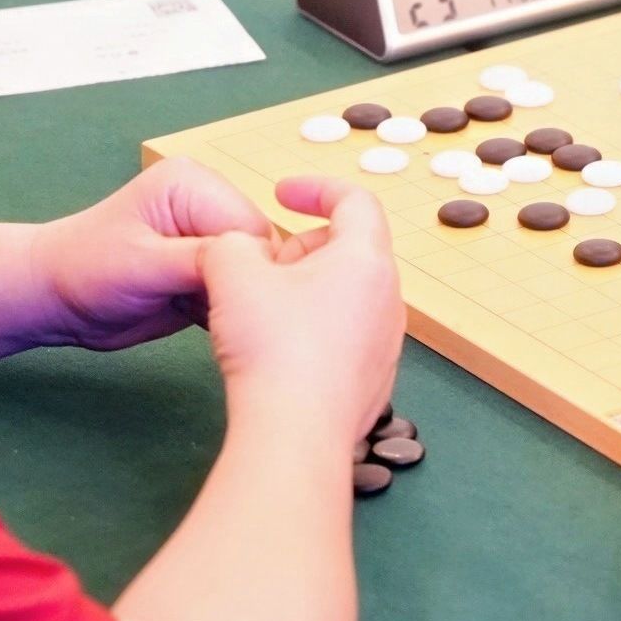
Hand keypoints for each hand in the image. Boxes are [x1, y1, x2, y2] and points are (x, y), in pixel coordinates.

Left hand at [28, 158, 274, 352]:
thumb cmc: (87, 271)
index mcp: (194, 185)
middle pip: (260, 250)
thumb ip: (199, 261)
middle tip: (216, 313)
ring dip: (236, 300)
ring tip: (205, 316)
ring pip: (253, 274)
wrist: (53, 299)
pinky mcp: (206, 270)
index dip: (248, 267)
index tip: (229, 300)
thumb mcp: (142, 264)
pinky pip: (238, 291)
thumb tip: (256, 266)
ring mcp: (208, 238)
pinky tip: (204, 320)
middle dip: (243, 285)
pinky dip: (227, 310)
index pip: (250, 228)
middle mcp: (208, 205)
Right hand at [196, 177, 406, 440]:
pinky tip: (278, 355)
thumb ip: (231, 243)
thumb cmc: (272, 344)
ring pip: (346, 295)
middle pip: (349, 250)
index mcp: (366, 260)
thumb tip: (237, 251)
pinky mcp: (374, 382)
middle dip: (301, 248)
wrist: (295, 432)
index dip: (316, 188)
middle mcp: (390, 298)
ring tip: (263, 312)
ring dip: (306, 290)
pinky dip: (316, 329)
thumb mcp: (233, 272)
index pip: (355, 201)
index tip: (282, 193)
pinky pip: (346, 336)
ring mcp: (387, 344)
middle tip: (260, 268)